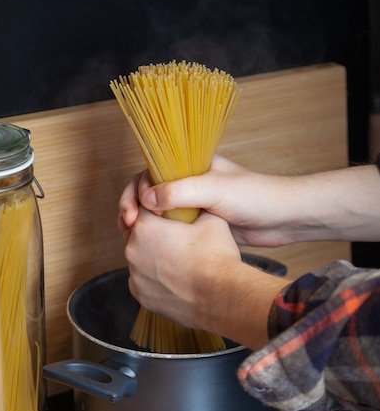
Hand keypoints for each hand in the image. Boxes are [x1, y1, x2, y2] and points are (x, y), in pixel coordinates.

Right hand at [119, 155, 294, 246]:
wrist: (283, 219)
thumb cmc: (255, 196)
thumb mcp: (215, 189)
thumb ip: (180, 192)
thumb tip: (146, 199)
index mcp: (191, 164)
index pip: (151, 171)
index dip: (136, 190)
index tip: (134, 211)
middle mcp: (189, 181)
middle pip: (150, 190)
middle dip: (133, 206)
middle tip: (127, 225)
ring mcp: (194, 202)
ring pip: (158, 211)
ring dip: (143, 222)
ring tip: (131, 237)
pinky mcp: (200, 223)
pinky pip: (172, 227)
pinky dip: (159, 235)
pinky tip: (151, 246)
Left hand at [125, 207, 288, 348]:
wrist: (222, 298)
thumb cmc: (216, 258)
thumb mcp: (212, 218)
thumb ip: (195, 206)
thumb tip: (196, 204)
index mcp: (146, 227)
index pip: (144, 209)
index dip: (160, 211)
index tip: (172, 218)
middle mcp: (133, 251)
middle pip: (138, 235)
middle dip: (154, 235)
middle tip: (178, 241)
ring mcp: (135, 276)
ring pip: (140, 260)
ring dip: (154, 259)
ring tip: (179, 262)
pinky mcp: (141, 297)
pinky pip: (144, 282)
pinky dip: (156, 280)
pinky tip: (176, 279)